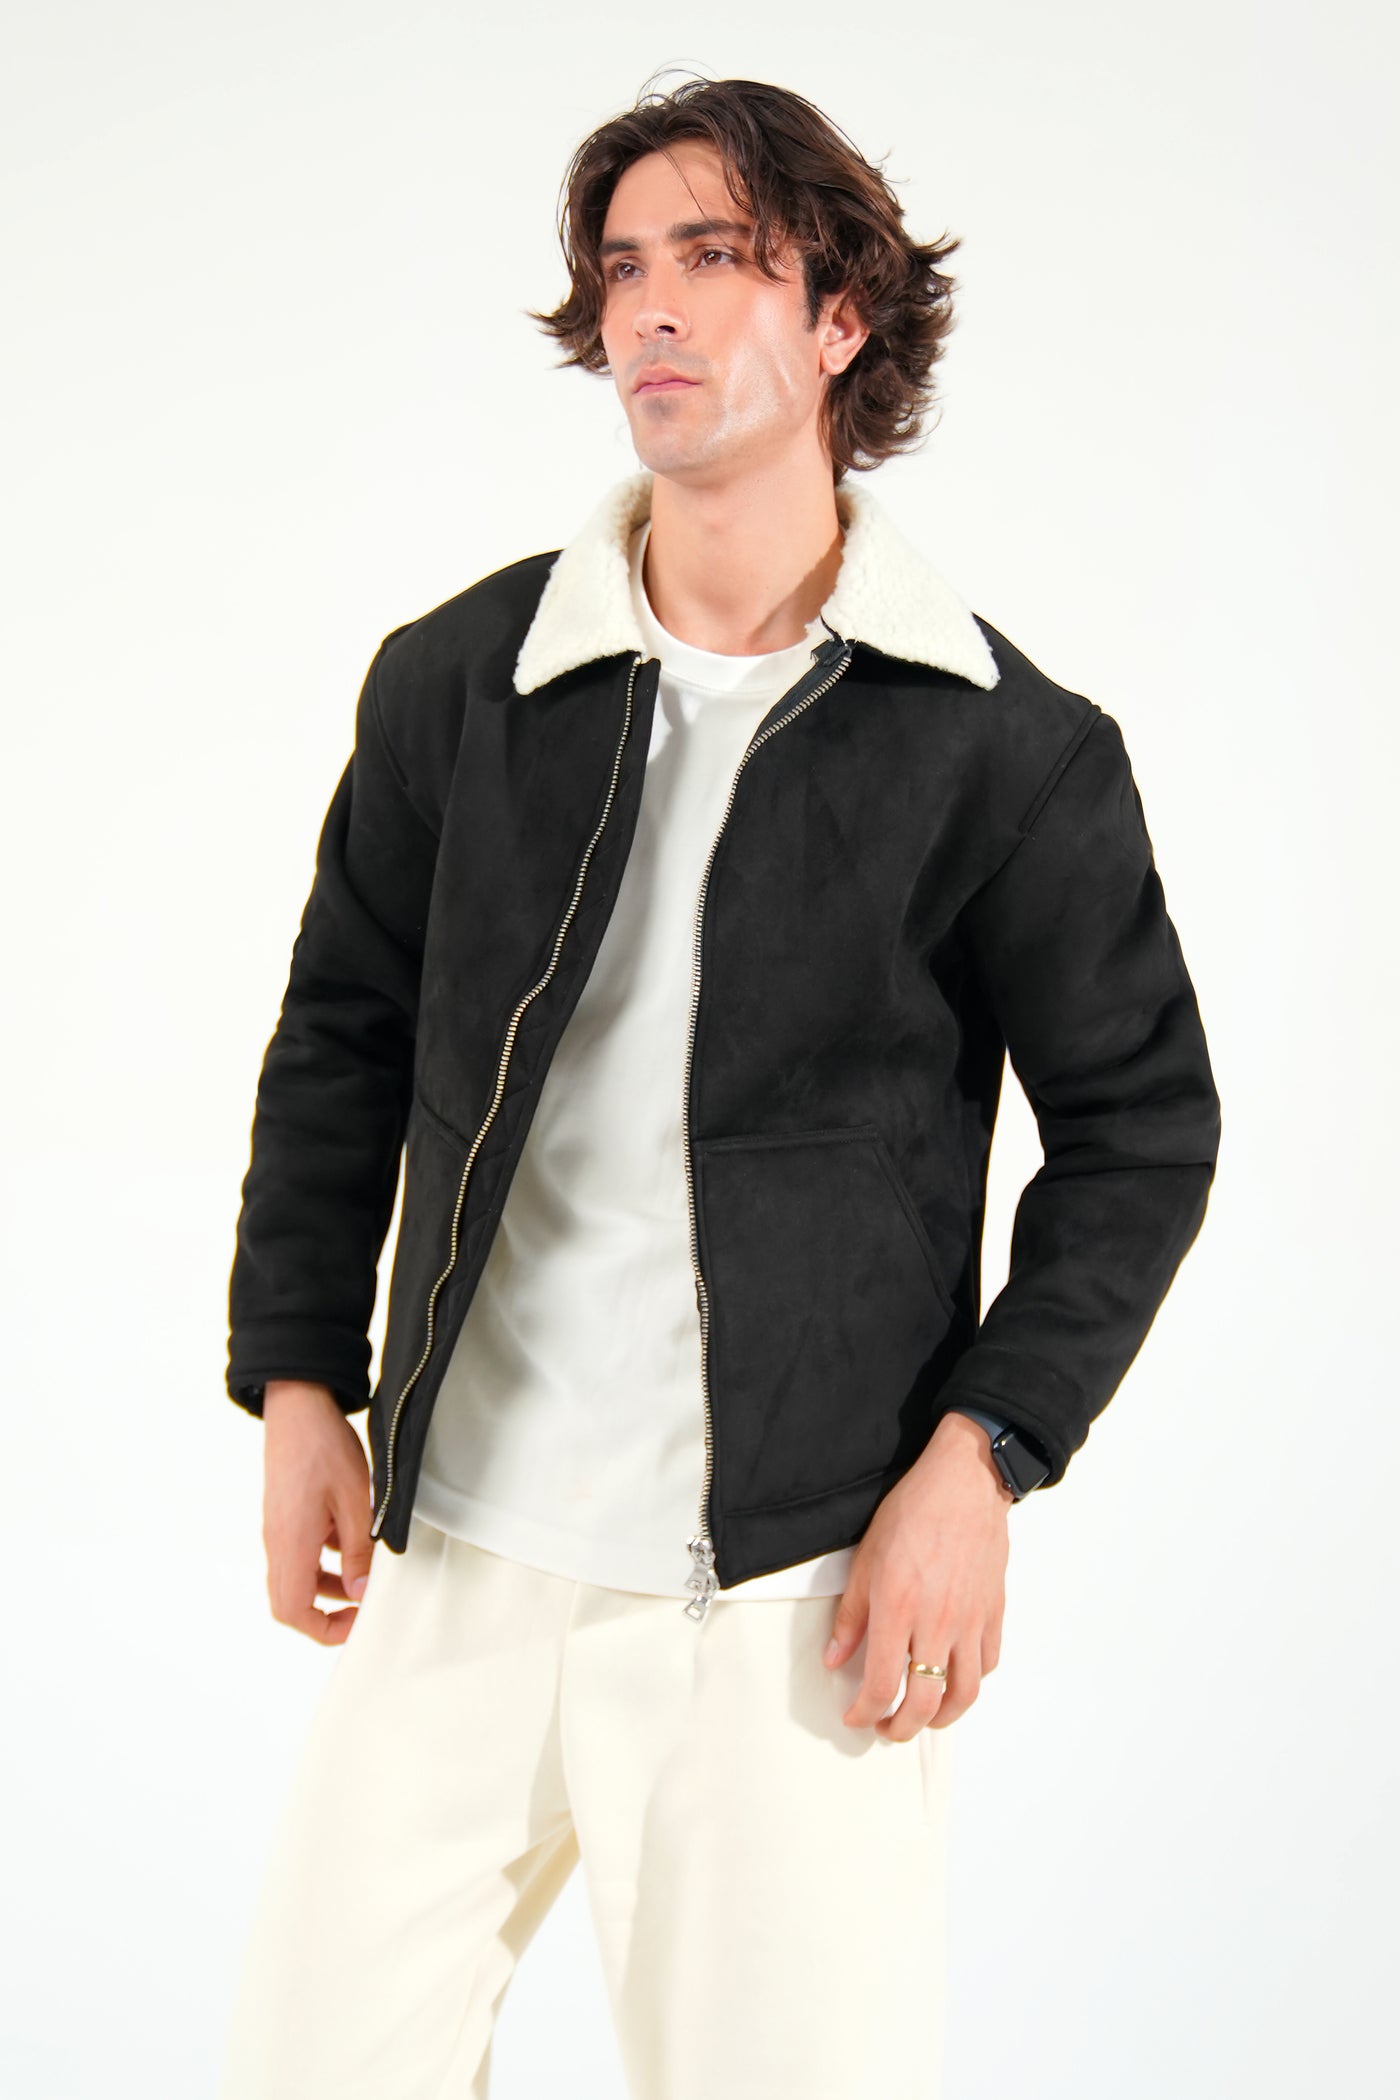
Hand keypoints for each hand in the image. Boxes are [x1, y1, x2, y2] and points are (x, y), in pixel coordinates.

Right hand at [262, 1381, 374, 1645]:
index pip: (293, 1610)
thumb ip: (359, 1551)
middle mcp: (277, 1542)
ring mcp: (278, 1529)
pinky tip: (350, 1543)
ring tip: (363, 1578)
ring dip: (327, 1588)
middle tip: (361, 1608)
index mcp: (291, 1543)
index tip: (358, 1621)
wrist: (297, 1405)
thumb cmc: (324, 1446)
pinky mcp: (284, 1516)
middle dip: (325, 1614)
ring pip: (295, 1579)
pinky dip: (323, 1561)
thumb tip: (362, 1593)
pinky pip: (298, 1554)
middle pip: (289, 1602)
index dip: (325, 1629)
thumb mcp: (357, 1500)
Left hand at [822, 1410, 1011, 1739]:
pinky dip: (970, 1681)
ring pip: (963, 1694)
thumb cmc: (913, 1511)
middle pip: (924, 1703)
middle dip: (901, 1728)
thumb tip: (835, 1658)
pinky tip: (953, 1677)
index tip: (856, 1716)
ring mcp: (970, 1621)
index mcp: (898, 1609)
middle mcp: (936, 1623)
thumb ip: (851, 1616)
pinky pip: (986, 1664)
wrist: (965, 1483)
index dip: (865, 1711)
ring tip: (924, 1716)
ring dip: (941, 1717)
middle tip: (887, 1728)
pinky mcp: (993, 1612)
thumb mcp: (866, 1559)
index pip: (880, 1684)